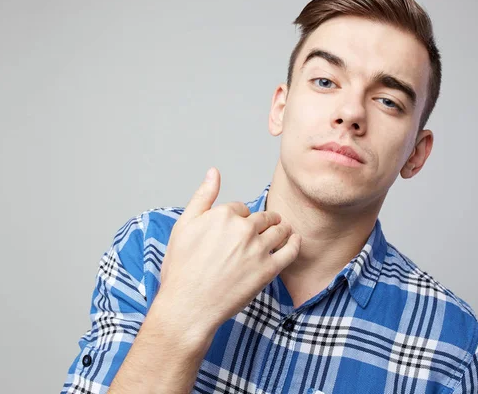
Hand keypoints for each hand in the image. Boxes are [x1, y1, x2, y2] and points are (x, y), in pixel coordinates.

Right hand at [156, 167, 300, 336]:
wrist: (188, 306)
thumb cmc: (182, 268)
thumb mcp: (184, 226)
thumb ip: (202, 196)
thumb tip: (214, 172)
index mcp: (223, 215)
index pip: (241, 208)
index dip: (239, 217)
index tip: (237, 229)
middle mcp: (243, 229)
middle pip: (263, 217)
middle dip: (264, 221)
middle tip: (265, 228)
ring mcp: (258, 249)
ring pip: (279, 230)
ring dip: (282, 229)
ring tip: (282, 232)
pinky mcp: (269, 270)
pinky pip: (291, 251)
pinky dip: (295, 243)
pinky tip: (295, 241)